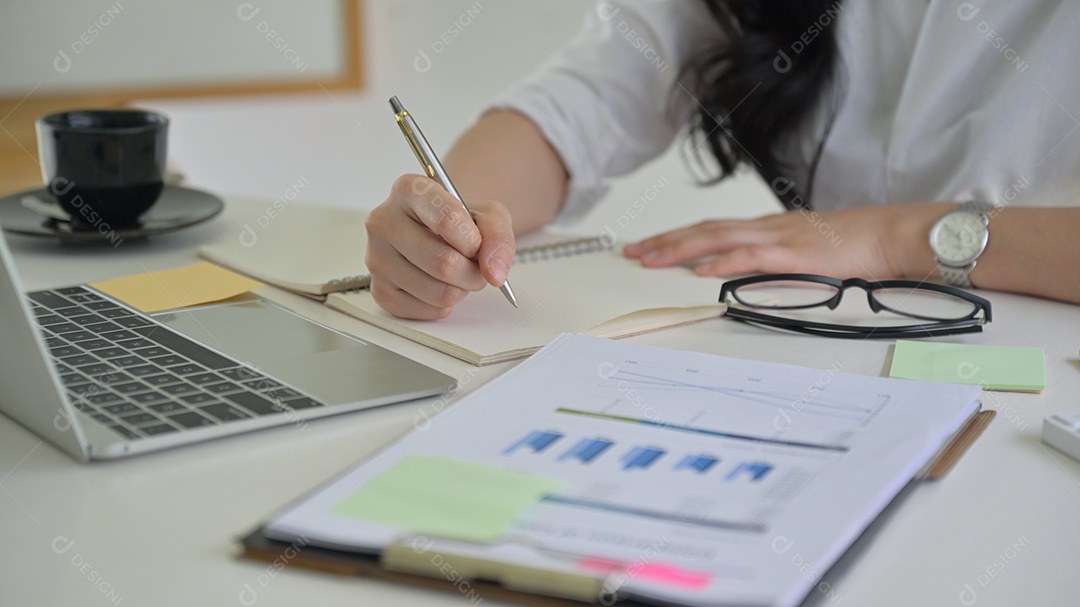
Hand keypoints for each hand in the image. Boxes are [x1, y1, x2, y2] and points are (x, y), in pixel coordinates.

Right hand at [365, 174, 515, 318]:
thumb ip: (498, 237)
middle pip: (444, 263)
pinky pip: (427, 310)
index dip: (474, 242)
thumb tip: (494, 273)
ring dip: (462, 290)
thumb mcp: (488, 215)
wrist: (439, 234)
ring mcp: (377, 258)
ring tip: (458, 274)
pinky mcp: (379, 290)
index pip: (448, 219)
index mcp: (409, 190)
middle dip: (474, 273)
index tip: (478, 245)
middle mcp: (384, 221)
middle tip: (476, 267)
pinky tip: (440, 285)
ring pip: (438, 292)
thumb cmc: (460, 222)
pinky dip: (445, 304)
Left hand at [623, 203, 944, 279]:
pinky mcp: (795, 254)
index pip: (713, 230)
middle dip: (664, 241)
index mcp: (770, 228)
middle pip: (705, 230)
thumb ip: (781, 265)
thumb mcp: (810, 256)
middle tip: (630, 252)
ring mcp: (780, 238)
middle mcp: (768, 227)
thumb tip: (753, 280)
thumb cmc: (860, 247)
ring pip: (718, 239)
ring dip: (680, 249)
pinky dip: (722, 263)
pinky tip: (699, 271)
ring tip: (648, 258)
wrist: (895, 235)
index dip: (678, 238)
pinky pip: (751, 257)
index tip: (648, 247)